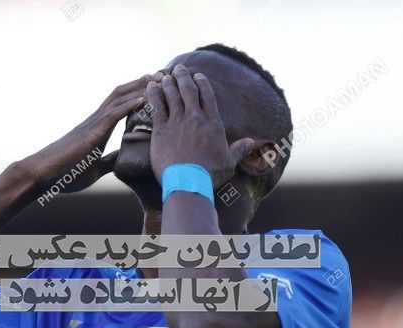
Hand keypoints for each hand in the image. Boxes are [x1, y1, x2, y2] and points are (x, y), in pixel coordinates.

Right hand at [20, 72, 162, 191]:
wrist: (42, 175)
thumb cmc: (65, 173)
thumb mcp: (95, 167)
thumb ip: (108, 160)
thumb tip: (121, 160)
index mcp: (98, 128)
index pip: (121, 104)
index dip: (139, 93)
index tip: (158, 87)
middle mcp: (96, 121)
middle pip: (123, 94)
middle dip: (144, 83)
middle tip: (165, 74)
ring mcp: (93, 124)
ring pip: (120, 98)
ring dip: (141, 88)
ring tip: (160, 78)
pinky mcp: (91, 133)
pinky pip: (113, 115)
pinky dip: (130, 104)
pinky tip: (145, 98)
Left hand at [146, 65, 253, 187]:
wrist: (188, 182)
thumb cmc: (210, 175)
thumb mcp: (229, 162)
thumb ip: (239, 149)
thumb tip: (251, 143)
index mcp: (213, 123)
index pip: (208, 96)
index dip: (202, 83)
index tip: (198, 76)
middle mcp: (195, 118)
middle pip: (188, 91)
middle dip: (183, 77)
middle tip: (178, 69)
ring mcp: (177, 122)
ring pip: (172, 95)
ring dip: (168, 82)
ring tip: (164, 75)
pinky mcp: (161, 130)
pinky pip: (156, 106)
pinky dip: (153, 94)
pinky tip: (150, 86)